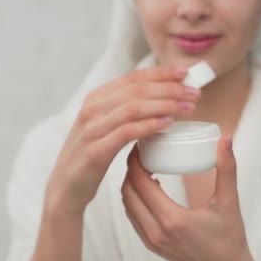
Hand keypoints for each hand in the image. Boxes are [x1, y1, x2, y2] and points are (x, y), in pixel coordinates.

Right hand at [44, 65, 200, 215]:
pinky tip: (167, 125)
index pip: (134, 77)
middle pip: (137, 90)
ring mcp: (92, 129)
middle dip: (170, 89)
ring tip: (187, 108)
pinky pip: (126, 132)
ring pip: (133, 107)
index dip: (162, 73)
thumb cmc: (93, 154)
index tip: (186, 74)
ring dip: (165, 105)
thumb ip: (127, 110)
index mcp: (97, 98)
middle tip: (194, 94)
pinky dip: (149, 125)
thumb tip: (164, 97)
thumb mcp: (107, 125)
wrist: (66, 187)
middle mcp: (92, 108)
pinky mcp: (95, 151)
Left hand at [121, 136, 255, 260]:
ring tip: (146, 166)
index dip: (135, 160)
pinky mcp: (152, 245)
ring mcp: (151, 241)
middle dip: (130, 169)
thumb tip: (226, 140)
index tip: (142, 144)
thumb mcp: (229, 202)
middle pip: (127, 192)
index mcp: (171, 219)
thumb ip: (227, 169)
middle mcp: (156, 231)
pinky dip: (136, 199)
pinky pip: (134, 217)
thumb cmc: (230, 241)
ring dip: (131, 184)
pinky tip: (152, 188)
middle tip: (142, 152)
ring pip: (128, 206)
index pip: (139, 182)